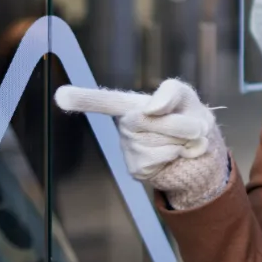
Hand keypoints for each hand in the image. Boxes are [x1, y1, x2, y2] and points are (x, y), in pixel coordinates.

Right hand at [54, 78, 229, 208]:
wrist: (201, 150)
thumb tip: (150, 109)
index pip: (104, 101)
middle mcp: (125, 125)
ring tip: (181, 141)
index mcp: (132, 104)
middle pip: (148, 120)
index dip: (83, 99)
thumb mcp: (185, 96)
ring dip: (182, 142)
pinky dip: (177, 155)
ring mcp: (129, 148)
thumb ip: (170, 93)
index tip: (60, 96)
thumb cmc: (188, 116)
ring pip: (159, 142)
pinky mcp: (137, 168)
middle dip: (180, 124)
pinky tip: (174, 155)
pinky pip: (160, 159)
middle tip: (193, 126)